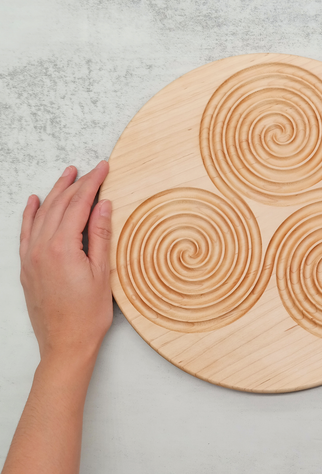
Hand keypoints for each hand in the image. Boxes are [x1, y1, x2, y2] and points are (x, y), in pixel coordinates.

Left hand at [19, 161, 112, 365]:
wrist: (65, 346)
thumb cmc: (88, 315)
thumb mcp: (101, 273)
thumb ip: (100, 234)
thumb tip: (102, 204)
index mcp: (62, 247)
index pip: (79, 204)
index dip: (92, 183)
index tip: (103, 167)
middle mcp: (41, 248)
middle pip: (60, 205)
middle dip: (77, 183)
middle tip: (92, 168)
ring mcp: (30, 257)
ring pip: (42, 214)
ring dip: (56, 192)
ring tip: (68, 174)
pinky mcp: (26, 267)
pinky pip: (26, 232)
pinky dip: (31, 213)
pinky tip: (35, 201)